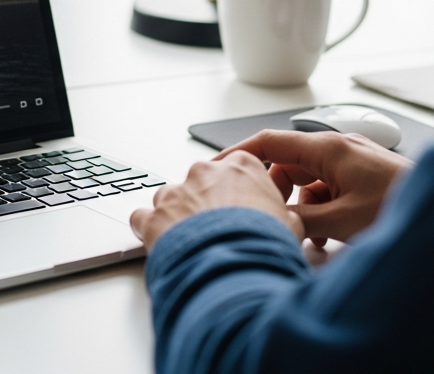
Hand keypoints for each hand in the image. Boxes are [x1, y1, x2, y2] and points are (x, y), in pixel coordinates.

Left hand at [130, 151, 303, 250]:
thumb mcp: (290, 225)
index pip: (234, 170)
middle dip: (204, 205)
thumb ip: (281, 214)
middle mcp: (204, 172)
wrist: (235, 267)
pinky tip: (163, 247)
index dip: (235, 192)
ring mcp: (175, 193)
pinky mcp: (152, 217)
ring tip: (191, 245)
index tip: (237, 208)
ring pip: (170, 200)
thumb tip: (284, 222)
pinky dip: (149, 231)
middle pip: (200, 183)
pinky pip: (143, 219)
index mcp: (240, 166)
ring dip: (177, 218)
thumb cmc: (265, 244)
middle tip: (216, 232)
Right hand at [226, 129, 414, 246]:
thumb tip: (277, 222)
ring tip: (307, 235)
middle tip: (267, 217)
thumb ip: (302, 218)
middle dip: (274, 192)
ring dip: (301, 207)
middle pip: (286, 164)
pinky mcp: (361, 179)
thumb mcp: (342, 219)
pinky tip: (327, 236)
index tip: (215, 166)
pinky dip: (320, 211)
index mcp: (329, 148)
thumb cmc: (402, 206)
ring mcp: (350, 163)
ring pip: (306, 182)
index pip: (270, 141)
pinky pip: (327, 191)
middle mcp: (338, 150)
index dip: (238, 154)